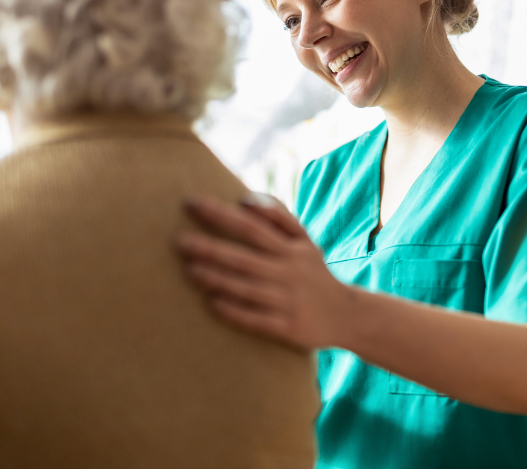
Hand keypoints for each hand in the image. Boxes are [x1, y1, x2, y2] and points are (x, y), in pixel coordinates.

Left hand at [176, 194, 352, 349]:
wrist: (347, 315)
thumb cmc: (314, 273)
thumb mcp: (304, 241)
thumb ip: (278, 217)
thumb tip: (245, 199)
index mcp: (291, 249)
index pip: (252, 226)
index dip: (221, 214)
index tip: (192, 203)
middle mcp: (289, 272)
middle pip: (245, 257)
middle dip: (211, 248)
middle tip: (179, 241)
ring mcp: (289, 301)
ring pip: (248, 288)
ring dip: (218, 279)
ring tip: (190, 270)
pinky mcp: (289, 327)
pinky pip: (258, 320)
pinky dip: (236, 312)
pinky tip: (213, 304)